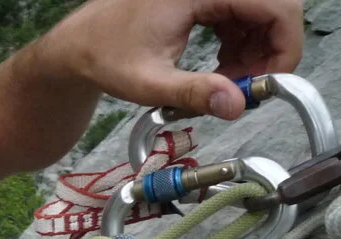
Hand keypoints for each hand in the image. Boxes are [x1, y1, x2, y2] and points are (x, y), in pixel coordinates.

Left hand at [42, 0, 302, 119]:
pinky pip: (241, 15)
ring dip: (254, 52)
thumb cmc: (104, 57)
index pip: (276, 7)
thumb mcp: (148, 82)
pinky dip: (239, 45)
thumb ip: (194, 92)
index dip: (284, 47)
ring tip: (225, 84)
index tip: (270, 83)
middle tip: (246, 88)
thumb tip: (237, 105)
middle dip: (269, 52)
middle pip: (273, 9)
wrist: (78, 46)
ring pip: (260, 13)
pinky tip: (219, 71)